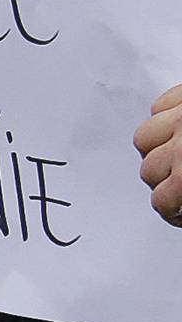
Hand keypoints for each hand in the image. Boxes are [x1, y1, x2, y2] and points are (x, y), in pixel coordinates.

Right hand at [133, 84, 181, 224]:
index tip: (179, 213)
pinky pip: (158, 107)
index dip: (170, 211)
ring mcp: (180, 115)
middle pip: (148, 171)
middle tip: (178, 185)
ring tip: (171, 154)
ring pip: (144, 138)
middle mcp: (180, 142)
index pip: (163, 201)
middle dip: (162, 181)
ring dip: (155, 149)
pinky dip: (162, 117)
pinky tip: (174, 126)